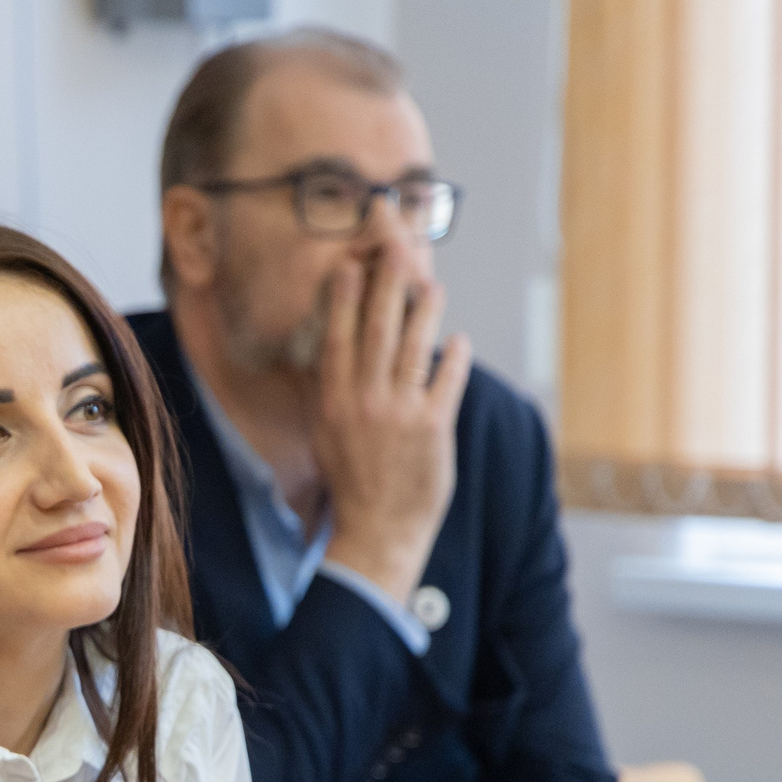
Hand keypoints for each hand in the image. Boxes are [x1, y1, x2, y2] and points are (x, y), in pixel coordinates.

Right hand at [307, 255, 470, 604]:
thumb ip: (324, 395)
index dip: (346, 298)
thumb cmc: (351, 485)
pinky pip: (447, 379)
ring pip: (415, 346)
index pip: (338, 338)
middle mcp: (363, 402)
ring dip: (426, 310)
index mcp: (332, 403)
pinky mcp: (434, 428)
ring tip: (433, 286)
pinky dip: (455, 356)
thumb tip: (323, 357)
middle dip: (388, 285)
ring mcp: (400, 413)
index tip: (352, 265)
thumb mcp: (325, 438)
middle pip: (377, 330)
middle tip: (397, 250)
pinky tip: (458, 341)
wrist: (376, 531)